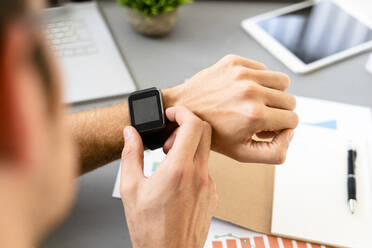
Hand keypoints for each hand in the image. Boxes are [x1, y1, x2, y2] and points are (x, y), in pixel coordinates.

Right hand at [120, 107, 217, 247]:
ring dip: (188, 147)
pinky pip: (206, 169)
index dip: (183, 112)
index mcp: (178, 170)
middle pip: (205, 132)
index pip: (193, 125)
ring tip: (168, 162)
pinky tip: (177, 180)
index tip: (172, 113)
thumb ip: (131, 155)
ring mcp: (209, 185)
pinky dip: (193, 165)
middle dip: (187, 125)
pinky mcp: (212, 195)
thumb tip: (130, 134)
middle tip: (168, 138)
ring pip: (205, 151)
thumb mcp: (131, 188)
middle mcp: (199, 175)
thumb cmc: (150, 229)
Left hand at [164, 55, 297, 163]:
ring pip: (282, 81)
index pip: (293, 120)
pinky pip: (263, 69)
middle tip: (260, 117)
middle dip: (279, 111)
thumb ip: (274, 152)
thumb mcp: (242, 153)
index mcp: (254, 115)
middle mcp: (251, 91)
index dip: (281, 128)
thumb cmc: (211, 132)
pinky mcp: (235, 62)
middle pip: (290, 100)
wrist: (183, 109)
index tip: (266, 128)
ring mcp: (242, 73)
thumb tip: (290, 133)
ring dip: (273, 93)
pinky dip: (259, 80)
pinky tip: (242, 90)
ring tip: (256, 102)